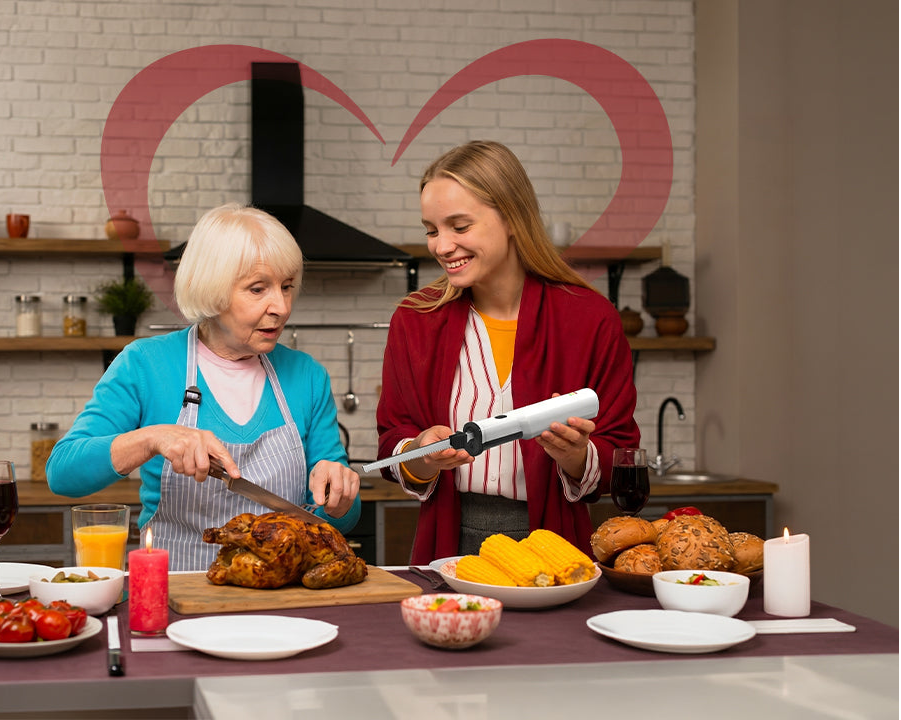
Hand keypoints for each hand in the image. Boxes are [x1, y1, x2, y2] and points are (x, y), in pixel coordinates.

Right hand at [111, 424, 237, 483]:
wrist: (164, 434)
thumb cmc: (186, 441)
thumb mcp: (201, 443)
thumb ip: (210, 455)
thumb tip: (222, 471)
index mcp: (209, 438)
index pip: (222, 453)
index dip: (230, 465)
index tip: (236, 475)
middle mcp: (198, 439)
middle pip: (204, 467)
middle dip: (200, 475)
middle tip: (197, 474)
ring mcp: (186, 444)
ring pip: (190, 470)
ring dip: (187, 471)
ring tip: (185, 462)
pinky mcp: (174, 450)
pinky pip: (179, 469)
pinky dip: (178, 469)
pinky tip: (177, 460)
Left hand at [308, 460, 359, 518]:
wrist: (331, 471)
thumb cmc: (321, 477)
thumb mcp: (312, 482)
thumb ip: (315, 491)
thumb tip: (320, 501)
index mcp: (323, 466)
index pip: (321, 481)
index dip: (320, 493)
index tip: (319, 503)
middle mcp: (337, 467)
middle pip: (338, 489)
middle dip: (332, 504)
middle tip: (327, 509)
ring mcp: (347, 472)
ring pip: (346, 494)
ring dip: (339, 505)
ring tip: (333, 505)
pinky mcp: (355, 477)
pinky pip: (353, 495)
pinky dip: (346, 503)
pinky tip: (340, 502)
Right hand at [400, 425, 473, 479]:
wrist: (430, 443)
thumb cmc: (433, 436)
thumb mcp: (437, 429)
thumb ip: (445, 433)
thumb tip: (453, 438)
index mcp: (426, 448)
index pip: (434, 454)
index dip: (443, 453)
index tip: (452, 451)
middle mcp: (431, 458)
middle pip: (444, 460)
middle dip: (456, 456)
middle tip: (464, 453)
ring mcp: (439, 463)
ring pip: (451, 463)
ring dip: (461, 460)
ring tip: (469, 455)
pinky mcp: (446, 465)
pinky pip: (455, 464)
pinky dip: (463, 461)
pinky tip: (469, 458)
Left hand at [534, 414, 595, 479]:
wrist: (572, 452)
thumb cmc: (571, 430)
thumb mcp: (573, 423)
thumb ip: (565, 410)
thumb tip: (555, 396)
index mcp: (585, 430)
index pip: (589, 427)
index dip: (581, 423)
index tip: (571, 419)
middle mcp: (580, 441)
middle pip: (575, 437)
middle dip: (564, 430)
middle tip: (554, 425)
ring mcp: (571, 449)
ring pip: (562, 444)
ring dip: (552, 438)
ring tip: (544, 433)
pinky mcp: (560, 454)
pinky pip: (552, 448)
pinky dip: (544, 442)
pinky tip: (538, 437)